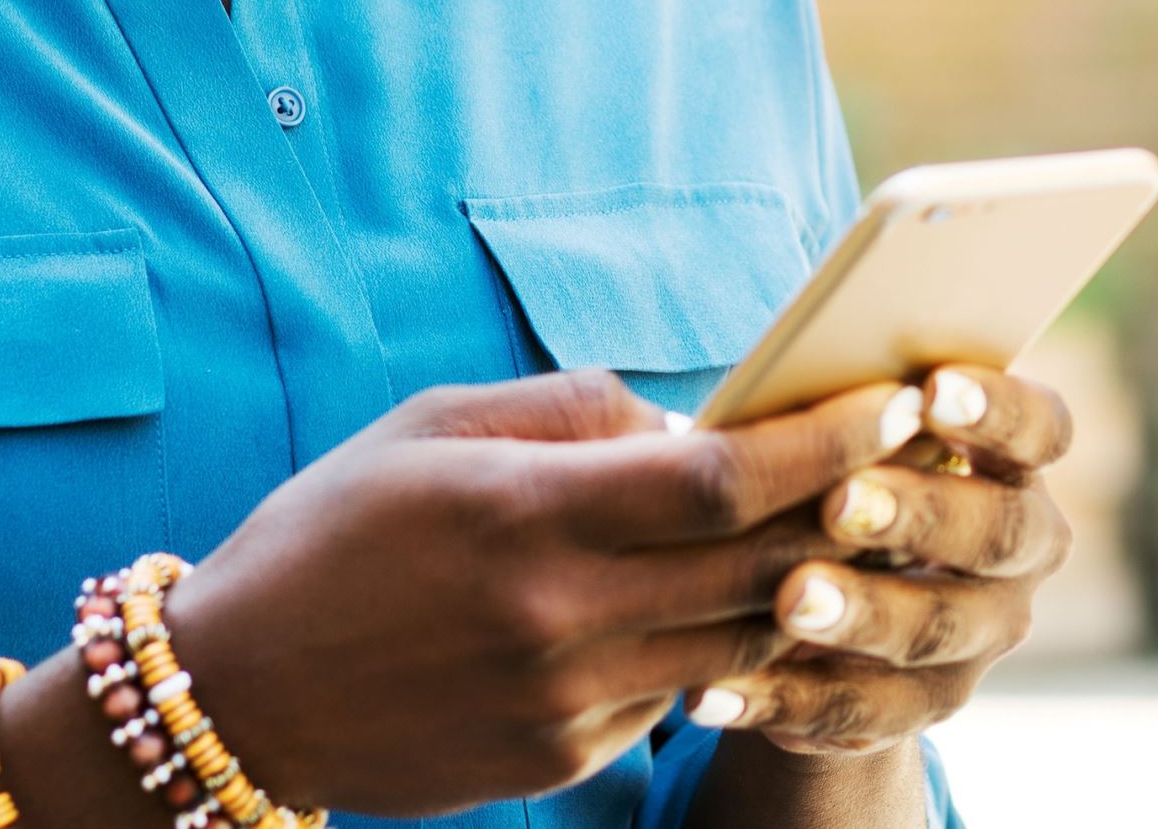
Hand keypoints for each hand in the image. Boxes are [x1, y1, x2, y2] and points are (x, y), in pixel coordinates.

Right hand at [155, 368, 925, 817]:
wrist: (236, 697)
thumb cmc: (332, 534)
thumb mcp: (432, 427)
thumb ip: (569, 409)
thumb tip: (686, 417)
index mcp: (527, 512)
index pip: (723, 477)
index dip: (829, 440)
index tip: (898, 400)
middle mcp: (558, 615)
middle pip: (759, 566)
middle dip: (852, 509)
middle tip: (920, 459)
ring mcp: (565, 701)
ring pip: (739, 641)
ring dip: (806, 585)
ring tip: (856, 527)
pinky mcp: (561, 758)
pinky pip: (675, 693)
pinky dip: (717, 645)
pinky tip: (736, 604)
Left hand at [691, 362, 1076, 759]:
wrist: (842, 591)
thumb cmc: (842, 465)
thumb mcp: (854, 433)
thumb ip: (849, 406)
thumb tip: (787, 373)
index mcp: (1017, 464)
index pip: (1040, 429)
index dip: (998, 409)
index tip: (930, 389)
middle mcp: (1021, 555)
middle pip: (995, 534)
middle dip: (918, 514)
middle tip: (840, 500)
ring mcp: (977, 640)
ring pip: (929, 632)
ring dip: (860, 615)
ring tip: (790, 599)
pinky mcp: (917, 709)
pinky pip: (855, 713)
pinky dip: (782, 701)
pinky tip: (717, 689)